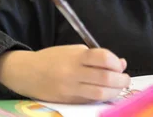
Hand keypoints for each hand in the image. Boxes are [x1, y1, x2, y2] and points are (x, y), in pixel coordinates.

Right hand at [0, 45, 130, 102]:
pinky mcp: (68, 101)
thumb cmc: (53, 58)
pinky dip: (102, 97)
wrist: (26, 72)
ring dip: (115, 92)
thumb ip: (97, 56)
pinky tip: (106, 94)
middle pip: (105, 78)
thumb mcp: (74, 51)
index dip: (116, 62)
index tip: (119, 65)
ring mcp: (70, 89)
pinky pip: (90, 100)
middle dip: (121, 80)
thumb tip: (121, 64)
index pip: (103, 58)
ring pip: (99, 93)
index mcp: (76, 56)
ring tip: (119, 88)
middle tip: (125, 79)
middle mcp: (73, 73)